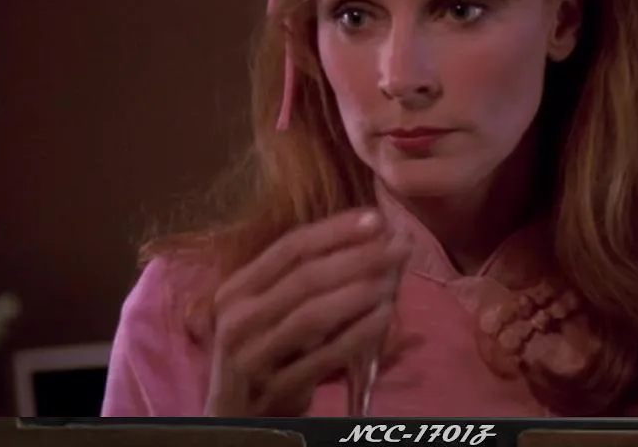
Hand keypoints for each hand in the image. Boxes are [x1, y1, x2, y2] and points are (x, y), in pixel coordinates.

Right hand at [205, 208, 408, 415]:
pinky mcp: (274, 390)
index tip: (376, 218)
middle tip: (401, 245)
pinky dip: (356, 335)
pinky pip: (323, 357)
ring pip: (312, 315)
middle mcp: (237, 318)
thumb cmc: (264, 356)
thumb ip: (307, 282)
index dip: (335, 230)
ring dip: (359, 292)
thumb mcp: (271, 314)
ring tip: (395, 278)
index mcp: (237, 290)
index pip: (289, 248)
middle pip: (304, 277)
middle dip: (358, 257)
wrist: (237, 420)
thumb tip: (372, 241)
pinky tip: (384, 318)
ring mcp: (252, 356)